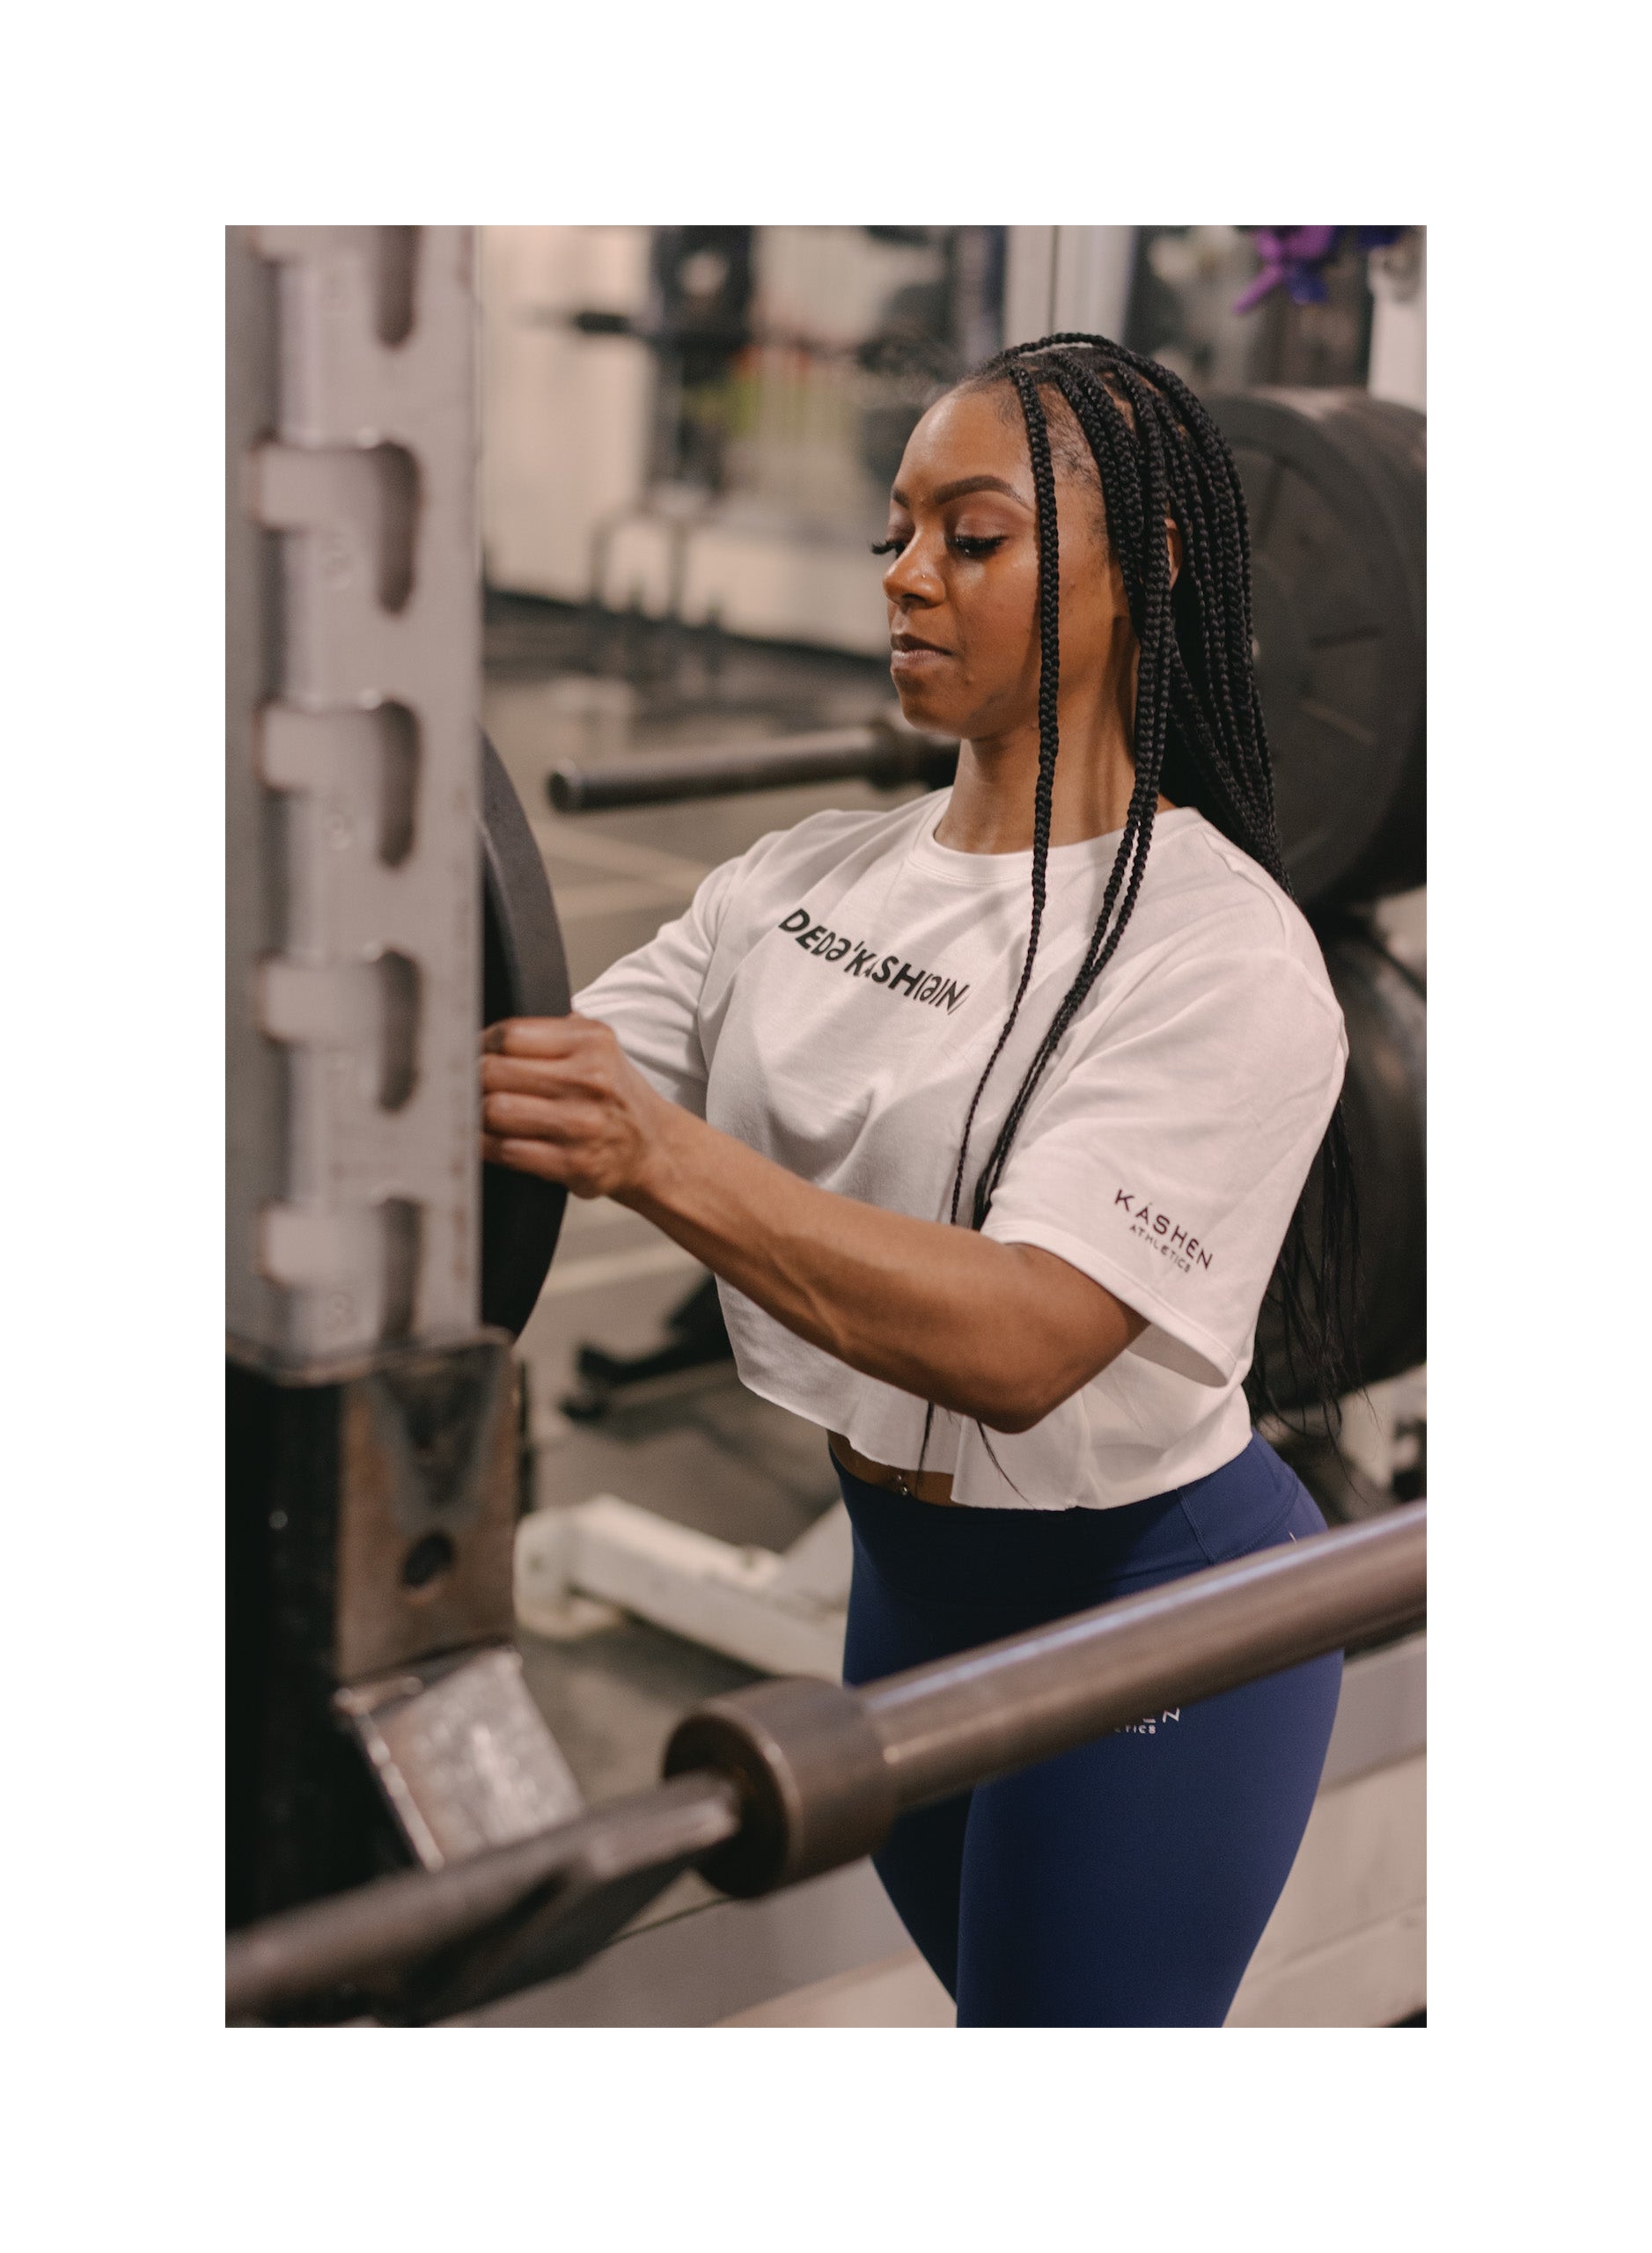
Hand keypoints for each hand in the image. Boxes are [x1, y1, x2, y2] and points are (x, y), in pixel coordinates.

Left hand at [480, 1014, 672, 1200]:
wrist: (651, 1146)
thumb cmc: (610, 1093)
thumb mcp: (596, 1047)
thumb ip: (551, 1030)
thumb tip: (485, 1028)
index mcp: (592, 1042)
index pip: (510, 1034)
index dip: (480, 1044)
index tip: (473, 1053)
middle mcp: (590, 1080)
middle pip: (494, 1071)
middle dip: (471, 1079)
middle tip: (466, 1084)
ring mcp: (582, 1124)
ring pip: (495, 1110)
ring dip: (474, 1113)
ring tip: (475, 1111)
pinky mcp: (573, 1163)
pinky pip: (506, 1150)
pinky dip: (486, 1145)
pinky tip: (486, 1139)